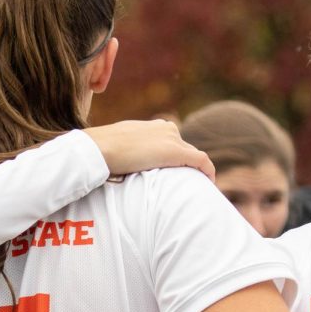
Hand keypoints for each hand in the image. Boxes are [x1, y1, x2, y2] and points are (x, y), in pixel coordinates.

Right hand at [84, 119, 214, 180]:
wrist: (100, 148)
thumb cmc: (100, 149)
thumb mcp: (113, 146)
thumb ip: (122, 151)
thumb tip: (115, 163)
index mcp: (151, 126)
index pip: (170, 140)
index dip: (175, 156)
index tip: (175, 170)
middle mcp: (165, 128)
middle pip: (184, 147)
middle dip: (188, 164)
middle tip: (189, 182)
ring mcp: (172, 139)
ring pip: (193, 155)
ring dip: (196, 169)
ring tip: (198, 185)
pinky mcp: (176, 152)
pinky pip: (201, 161)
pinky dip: (208, 171)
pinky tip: (210, 182)